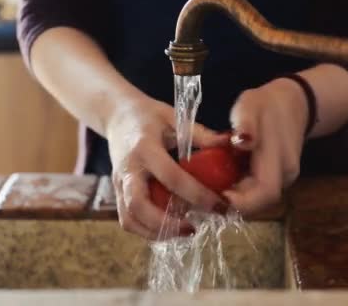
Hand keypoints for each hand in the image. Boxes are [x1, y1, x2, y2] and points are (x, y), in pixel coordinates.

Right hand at [106, 95, 227, 238]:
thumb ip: (201, 134)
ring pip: (129, 219)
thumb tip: (231, 143)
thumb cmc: (150, 116)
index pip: (171, 177)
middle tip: (194, 228)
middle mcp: (128, 169)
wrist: (117, 115)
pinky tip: (169, 229)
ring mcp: (118, 183)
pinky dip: (147, 231)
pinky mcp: (116, 193)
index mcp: (145, 148)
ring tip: (184, 232)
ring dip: (156, 233)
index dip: (196, 194)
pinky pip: (127, 220)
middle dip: (167, 223)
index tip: (219, 205)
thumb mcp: (175, 117)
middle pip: (139, 206)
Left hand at [224, 78, 307, 213]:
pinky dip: (241, 191)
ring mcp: (285, 179)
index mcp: (279, 159)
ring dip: (237, 198)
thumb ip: (246, 124)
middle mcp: (286, 175)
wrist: (292, 104)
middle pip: (260, 202)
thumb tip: (242, 142)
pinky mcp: (279, 179)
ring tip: (212, 186)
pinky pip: (259, 192)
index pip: (265, 193)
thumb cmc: (265, 105)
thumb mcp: (250, 106)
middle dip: (234, 203)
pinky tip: (225, 180)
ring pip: (259, 200)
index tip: (217, 194)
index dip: (242, 202)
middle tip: (206, 192)